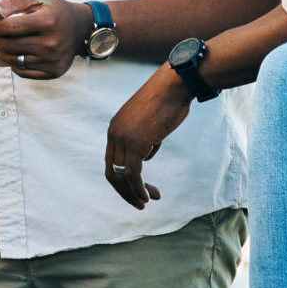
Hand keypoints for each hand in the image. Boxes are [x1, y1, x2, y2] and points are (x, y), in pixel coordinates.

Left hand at [0, 0, 93, 79]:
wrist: (81, 27)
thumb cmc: (54, 10)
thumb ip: (14, 2)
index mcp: (47, 21)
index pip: (12, 27)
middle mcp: (52, 43)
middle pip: (11, 46)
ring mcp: (53, 60)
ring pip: (15, 60)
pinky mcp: (54, 72)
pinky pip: (25, 72)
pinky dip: (13, 64)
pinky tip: (8, 56)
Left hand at [105, 65, 191, 208]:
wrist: (175, 85)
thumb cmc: (169, 100)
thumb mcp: (152, 123)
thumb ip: (145, 140)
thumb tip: (145, 156)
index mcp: (115, 128)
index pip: (112, 160)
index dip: (124, 178)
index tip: (141, 187)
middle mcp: (113, 133)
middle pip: (111, 171)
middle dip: (124, 190)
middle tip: (140, 202)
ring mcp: (122, 138)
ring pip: (121, 176)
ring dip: (133, 193)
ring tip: (146, 202)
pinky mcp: (135, 143)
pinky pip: (132, 174)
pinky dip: (138, 189)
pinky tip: (147, 197)